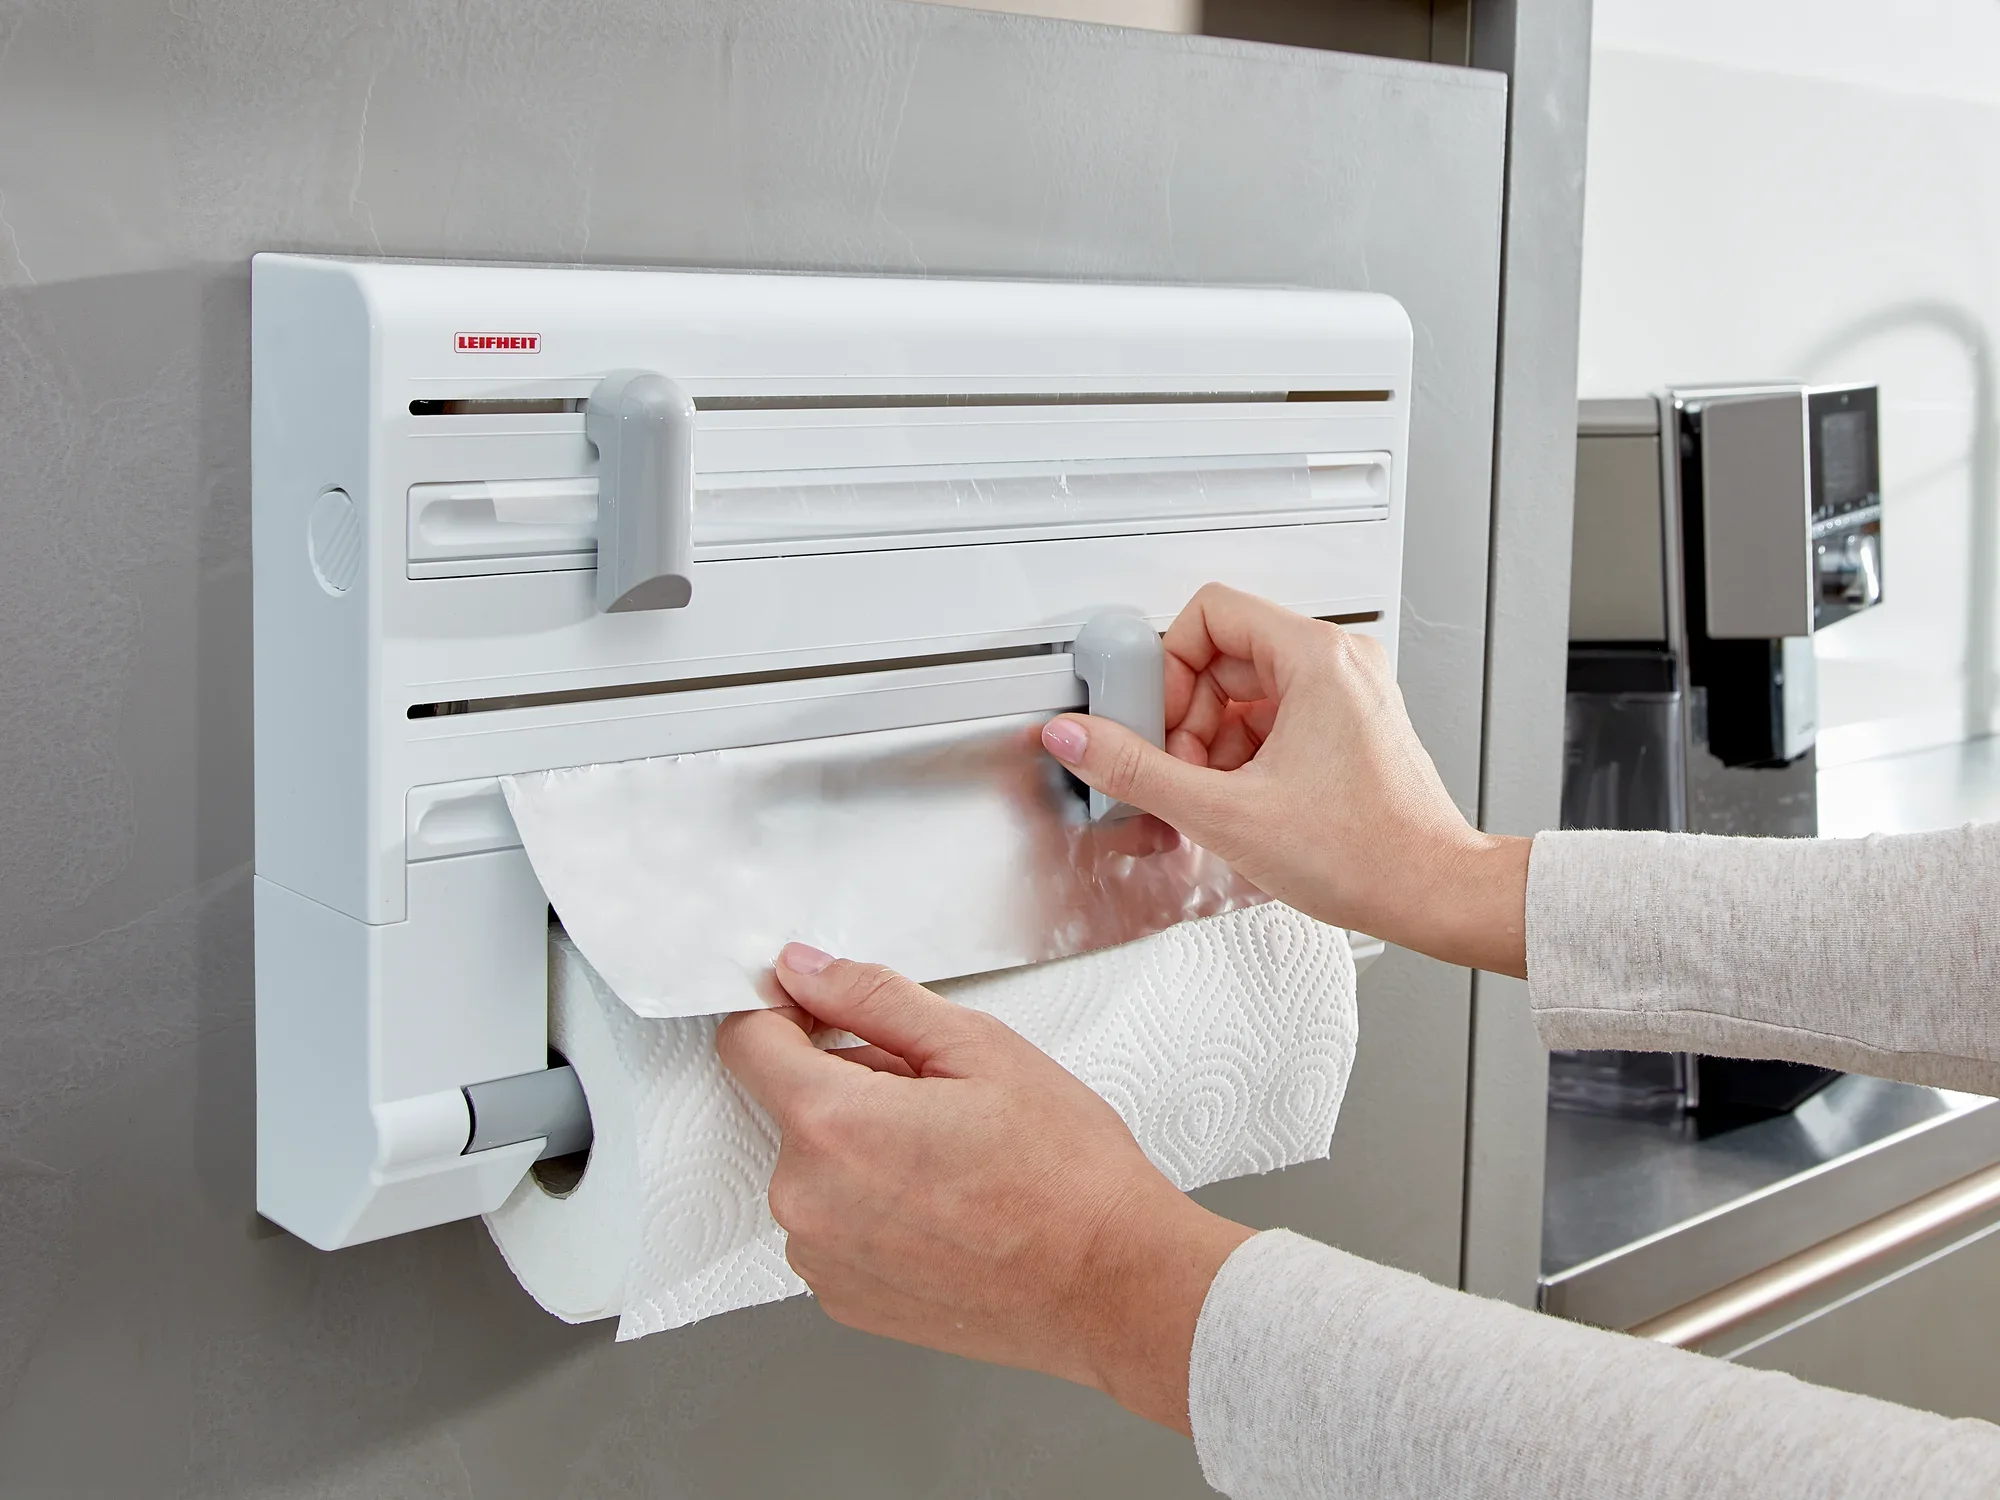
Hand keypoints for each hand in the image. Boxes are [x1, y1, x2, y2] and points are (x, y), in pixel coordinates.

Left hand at [716, 944, 1254, 1433]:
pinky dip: (873, 1206)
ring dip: (862, 1149)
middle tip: (938, 1099)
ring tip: (951, 1161)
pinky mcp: (843, 1299)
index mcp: (831, 1124)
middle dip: (850, 1084)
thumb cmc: (1065, 1173)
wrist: (1112, 1285)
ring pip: (815, 1166)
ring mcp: (820, 1260)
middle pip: (791, 1105)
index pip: (748, 1042)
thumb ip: (873, 998)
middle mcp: (806, 1201)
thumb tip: (804, 970)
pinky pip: (833, 1224)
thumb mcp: (979, 1047)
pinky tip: (944, 1208)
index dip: (786, 1011)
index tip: (827, 1011)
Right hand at [1041, 584, 1529, 976]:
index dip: (1168, 668)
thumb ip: (1138, 770)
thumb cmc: (1366, 854)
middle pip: (1223, 654)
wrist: (1434, 894)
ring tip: (1216, 796)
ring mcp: (1348, 694)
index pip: (1208, 614)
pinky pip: (1273, 718)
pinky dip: (1244, 756)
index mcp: (1316, 657)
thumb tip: (1080, 739)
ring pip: (1245, 691)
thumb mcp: (1224, 812)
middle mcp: (1338, 663)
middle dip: (1188, 717)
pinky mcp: (1350, 727)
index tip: (1159, 724)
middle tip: (1181, 770)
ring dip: (1212, 741)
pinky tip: (1242, 803)